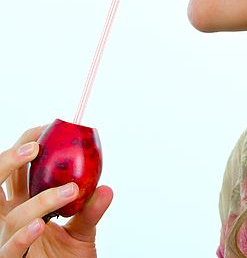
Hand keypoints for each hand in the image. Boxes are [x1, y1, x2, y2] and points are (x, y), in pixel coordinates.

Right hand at [0, 126, 112, 256]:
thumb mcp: (82, 233)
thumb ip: (91, 211)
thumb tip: (107, 189)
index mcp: (24, 206)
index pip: (16, 170)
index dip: (25, 146)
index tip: (46, 130)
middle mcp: (11, 220)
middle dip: (8, 161)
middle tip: (35, 148)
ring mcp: (7, 239)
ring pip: (11, 215)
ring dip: (41, 200)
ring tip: (70, 190)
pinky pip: (9, 249)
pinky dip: (23, 236)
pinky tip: (38, 225)